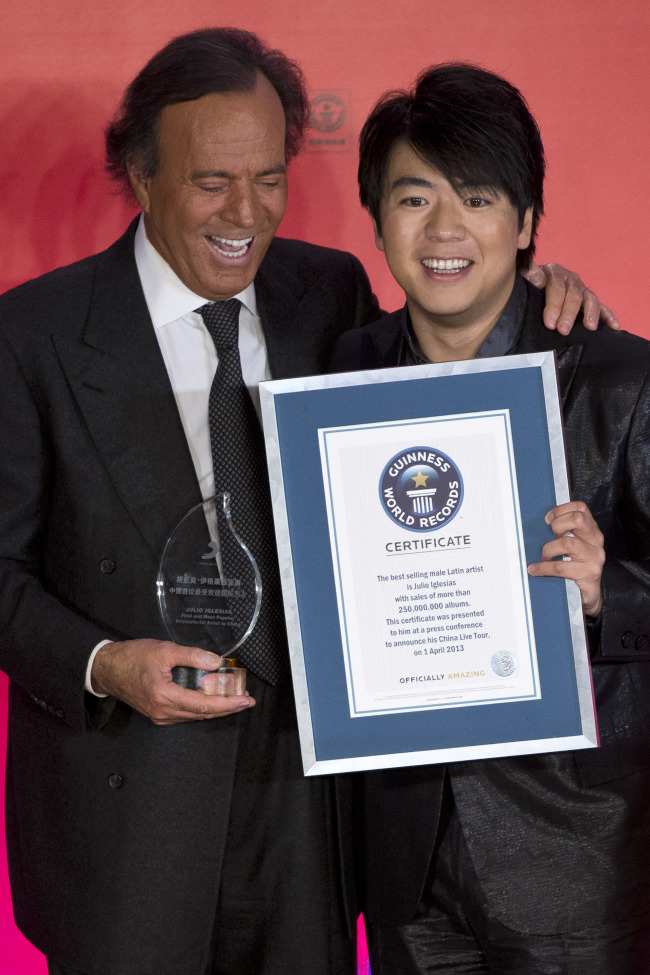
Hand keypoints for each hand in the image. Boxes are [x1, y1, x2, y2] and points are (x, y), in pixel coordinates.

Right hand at [91, 638, 254, 725]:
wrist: (106, 668)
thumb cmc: (132, 657)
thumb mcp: (164, 650)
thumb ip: (192, 656)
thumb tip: (216, 662)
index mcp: (165, 697)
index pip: (204, 705)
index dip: (228, 703)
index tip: (245, 700)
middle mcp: (163, 712)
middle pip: (203, 713)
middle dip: (227, 707)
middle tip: (246, 699)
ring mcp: (160, 715)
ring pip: (195, 714)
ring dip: (215, 706)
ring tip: (233, 696)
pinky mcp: (158, 713)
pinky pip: (185, 712)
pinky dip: (201, 705)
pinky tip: (211, 696)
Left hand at [524, 262, 619, 334]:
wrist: (533, 285)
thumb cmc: (527, 286)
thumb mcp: (524, 278)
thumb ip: (528, 275)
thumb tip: (536, 278)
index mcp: (553, 271)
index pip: (556, 286)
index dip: (553, 305)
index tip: (549, 323)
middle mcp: (570, 278)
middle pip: (573, 294)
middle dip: (568, 313)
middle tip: (563, 330)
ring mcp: (581, 289)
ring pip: (589, 299)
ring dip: (591, 313)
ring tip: (590, 327)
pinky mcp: (588, 300)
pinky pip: (602, 307)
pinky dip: (608, 316)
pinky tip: (614, 326)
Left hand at [527, 501, 604, 616]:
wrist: (589, 595)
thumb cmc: (577, 567)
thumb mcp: (573, 547)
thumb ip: (564, 533)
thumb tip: (538, 526)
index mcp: (591, 530)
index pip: (581, 508)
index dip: (561, 510)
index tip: (548, 519)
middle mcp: (595, 540)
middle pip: (578, 519)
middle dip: (558, 524)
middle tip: (551, 536)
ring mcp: (593, 557)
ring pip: (568, 543)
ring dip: (549, 549)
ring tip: (544, 556)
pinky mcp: (589, 573)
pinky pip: (561, 567)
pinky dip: (544, 568)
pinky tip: (535, 569)